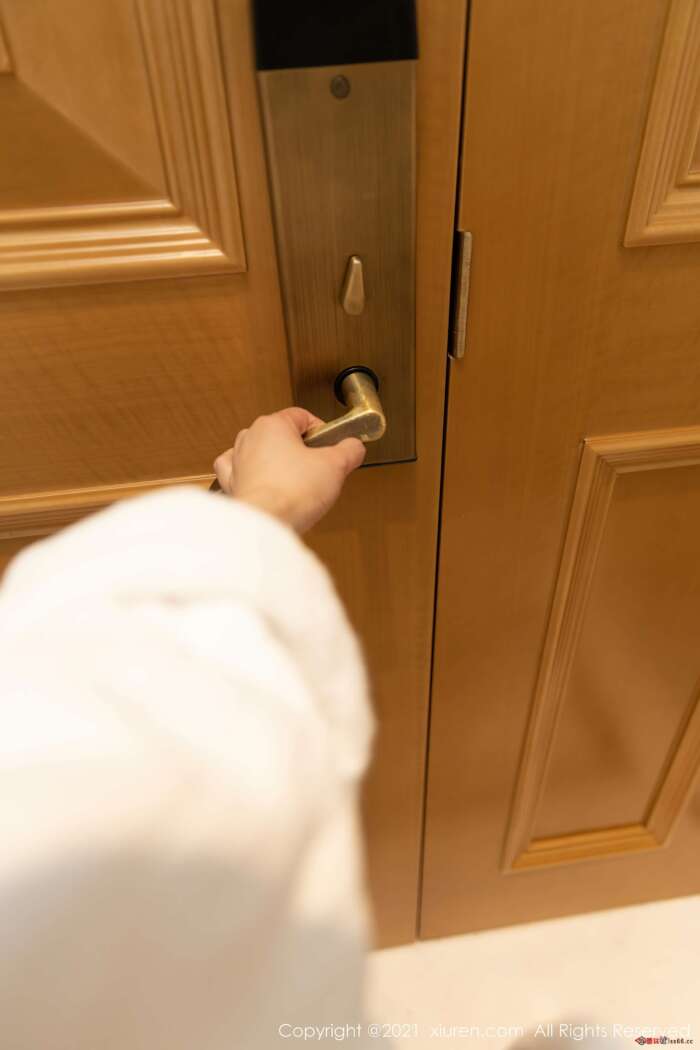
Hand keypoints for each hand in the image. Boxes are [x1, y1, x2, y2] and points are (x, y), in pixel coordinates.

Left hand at [213, 408, 365, 532]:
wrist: (266, 524)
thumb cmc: (293, 492)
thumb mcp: (336, 466)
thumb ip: (349, 450)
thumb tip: (354, 446)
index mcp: (273, 425)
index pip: (302, 416)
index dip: (322, 431)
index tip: (332, 447)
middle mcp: (250, 438)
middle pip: (281, 434)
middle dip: (301, 449)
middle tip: (318, 468)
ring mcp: (237, 461)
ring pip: (259, 451)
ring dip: (276, 462)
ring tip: (295, 480)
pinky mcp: (232, 484)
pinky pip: (239, 472)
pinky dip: (251, 475)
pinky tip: (262, 482)